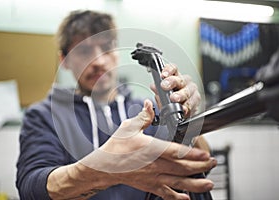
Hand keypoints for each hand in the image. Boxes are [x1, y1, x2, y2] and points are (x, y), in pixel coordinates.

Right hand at [80, 100, 215, 199]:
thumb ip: (143, 117)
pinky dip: (177, 196)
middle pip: (181, 168)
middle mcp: (154, 165)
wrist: (105, 167)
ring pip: (177, 183)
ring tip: (209, 184)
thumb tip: (149, 104)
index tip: (205, 154)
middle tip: (213, 164)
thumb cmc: (116, 148)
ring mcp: (152, 177)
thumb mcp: (128, 128)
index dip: (191, 154)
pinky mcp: (149, 185)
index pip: (175, 152)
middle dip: (200, 167)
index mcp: (150, 149)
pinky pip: (165, 193)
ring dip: (195, 183)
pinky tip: (186, 197)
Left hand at [151, 64, 200, 116]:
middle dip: (172, 82)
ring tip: (174, 98)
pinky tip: (183, 108)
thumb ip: (158, 90)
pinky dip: (187, 106)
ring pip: (188, 91)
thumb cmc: (170, 99)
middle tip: (165, 86)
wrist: (179, 111)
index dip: (168, 70)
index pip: (173, 69)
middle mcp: (185, 82)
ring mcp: (192, 92)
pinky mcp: (196, 102)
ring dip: (180, 95)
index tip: (162, 75)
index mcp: (175, 77)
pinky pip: (193, 104)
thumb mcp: (161, 94)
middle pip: (180, 80)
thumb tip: (154, 86)